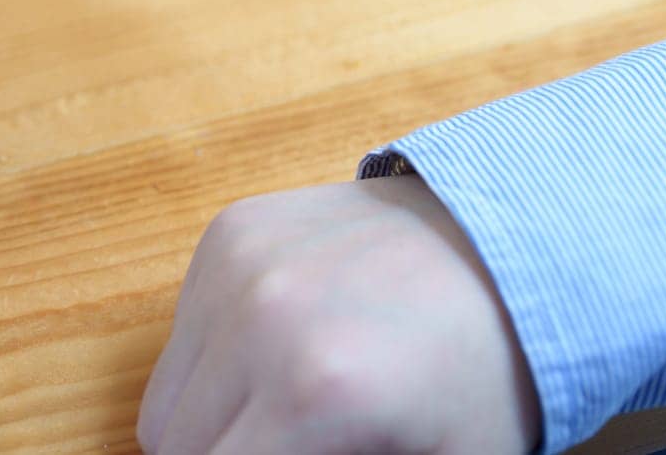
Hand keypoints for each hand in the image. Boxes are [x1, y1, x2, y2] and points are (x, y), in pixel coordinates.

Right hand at [137, 175, 539, 454]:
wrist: (502, 249)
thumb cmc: (477, 381)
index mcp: (317, 394)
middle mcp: (260, 319)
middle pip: (170, 444)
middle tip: (283, 451)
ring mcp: (237, 265)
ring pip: (162, 395)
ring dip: (207, 420)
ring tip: (279, 413)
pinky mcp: (228, 232)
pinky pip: (179, 331)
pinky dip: (213, 360)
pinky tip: (277, 350)